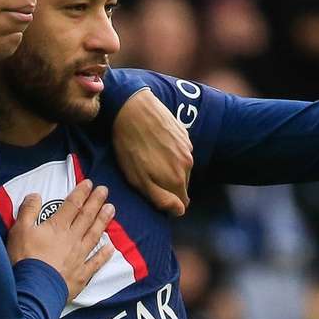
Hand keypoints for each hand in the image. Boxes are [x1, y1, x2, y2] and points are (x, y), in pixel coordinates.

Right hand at [7, 180, 114, 300]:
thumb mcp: (19, 230)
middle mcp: (72, 238)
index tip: (89, 183)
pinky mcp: (81, 275)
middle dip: (96, 201)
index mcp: (57, 227)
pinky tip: (111, 248)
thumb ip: (28, 211)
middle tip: (105, 190)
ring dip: (103, 221)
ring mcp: (79, 257)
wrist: (33, 289)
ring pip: (94, 235)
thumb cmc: (24, 259)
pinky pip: (95, 262)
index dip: (81, 192)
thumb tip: (35, 195)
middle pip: (87, 216)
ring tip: (112, 209)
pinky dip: (104, 254)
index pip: (72, 205)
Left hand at [113, 88, 193, 215]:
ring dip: (169, 166)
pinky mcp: (184, 133)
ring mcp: (188, 147)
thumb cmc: (130, 146)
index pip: (182, 203)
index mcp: (177, 179)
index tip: (153, 191)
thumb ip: (161, 199)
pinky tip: (155, 143)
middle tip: (147, 171)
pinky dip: (171, 151)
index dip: (168, 201)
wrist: (132, 107)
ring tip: (150, 155)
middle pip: (182, 185)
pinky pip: (181, 151)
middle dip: (168, 183)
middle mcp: (188, 164)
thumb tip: (180, 211)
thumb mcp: (138, 179)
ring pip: (182, 167)